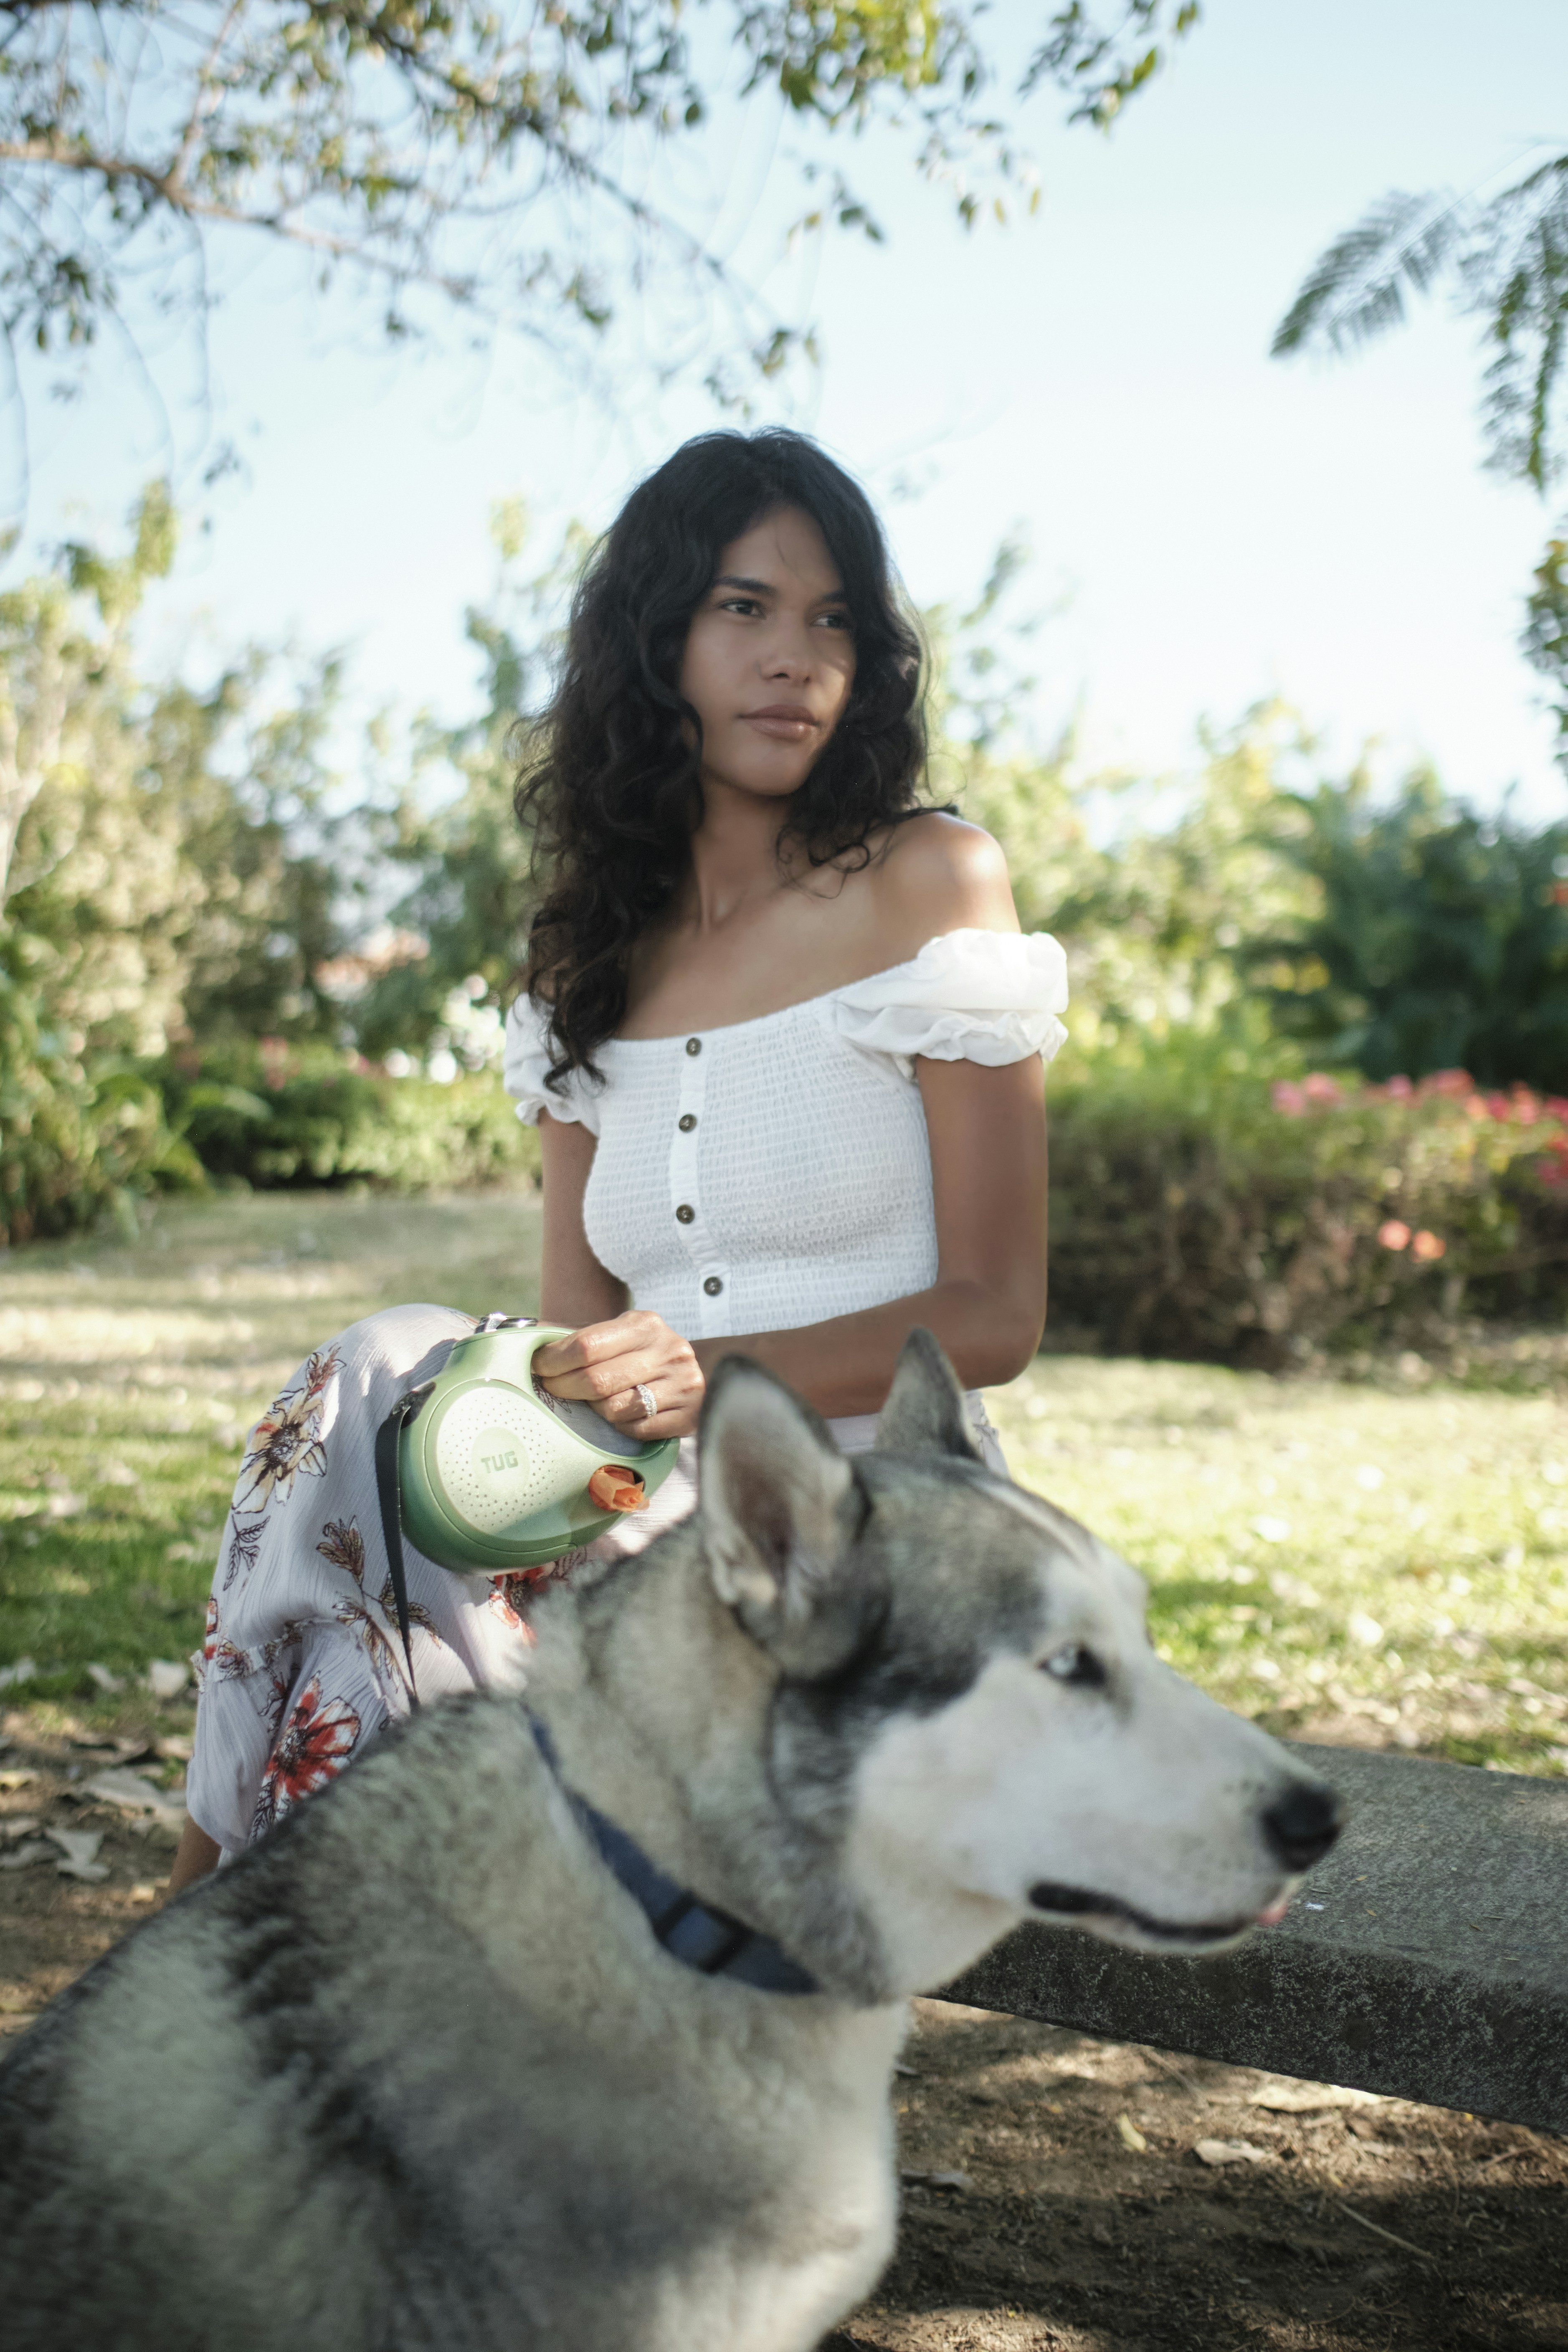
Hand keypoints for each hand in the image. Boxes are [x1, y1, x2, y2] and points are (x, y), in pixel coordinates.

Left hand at [533, 1310, 704, 1440]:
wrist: (693, 1372)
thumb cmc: (640, 1354)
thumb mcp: (618, 1334)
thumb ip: (580, 1339)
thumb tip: (525, 1342)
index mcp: (645, 1325)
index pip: (586, 1345)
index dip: (554, 1361)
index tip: (537, 1368)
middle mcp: (669, 1350)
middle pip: (597, 1380)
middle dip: (565, 1388)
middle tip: (553, 1389)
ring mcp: (683, 1384)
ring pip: (615, 1409)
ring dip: (596, 1409)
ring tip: (596, 1401)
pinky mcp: (688, 1415)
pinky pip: (635, 1429)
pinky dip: (622, 1426)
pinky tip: (622, 1415)